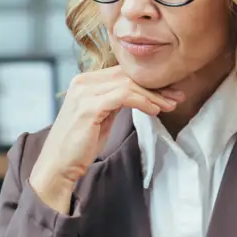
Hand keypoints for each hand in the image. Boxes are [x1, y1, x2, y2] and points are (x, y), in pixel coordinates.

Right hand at [29, 67, 183, 212]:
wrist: (58, 165)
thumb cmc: (79, 145)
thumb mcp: (100, 117)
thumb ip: (114, 102)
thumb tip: (139, 95)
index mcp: (84, 81)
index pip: (122, 72)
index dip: (148, 80)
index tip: (169, 91)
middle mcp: (82, 82)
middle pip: (127, 75)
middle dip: (156, 86)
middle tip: (177, 96)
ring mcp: (84, 93)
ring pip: (128, 84)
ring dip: (154, 95)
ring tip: (171, 105)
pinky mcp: (90, 107)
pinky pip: (124, 96)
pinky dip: (143, 102)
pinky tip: (155, 111)